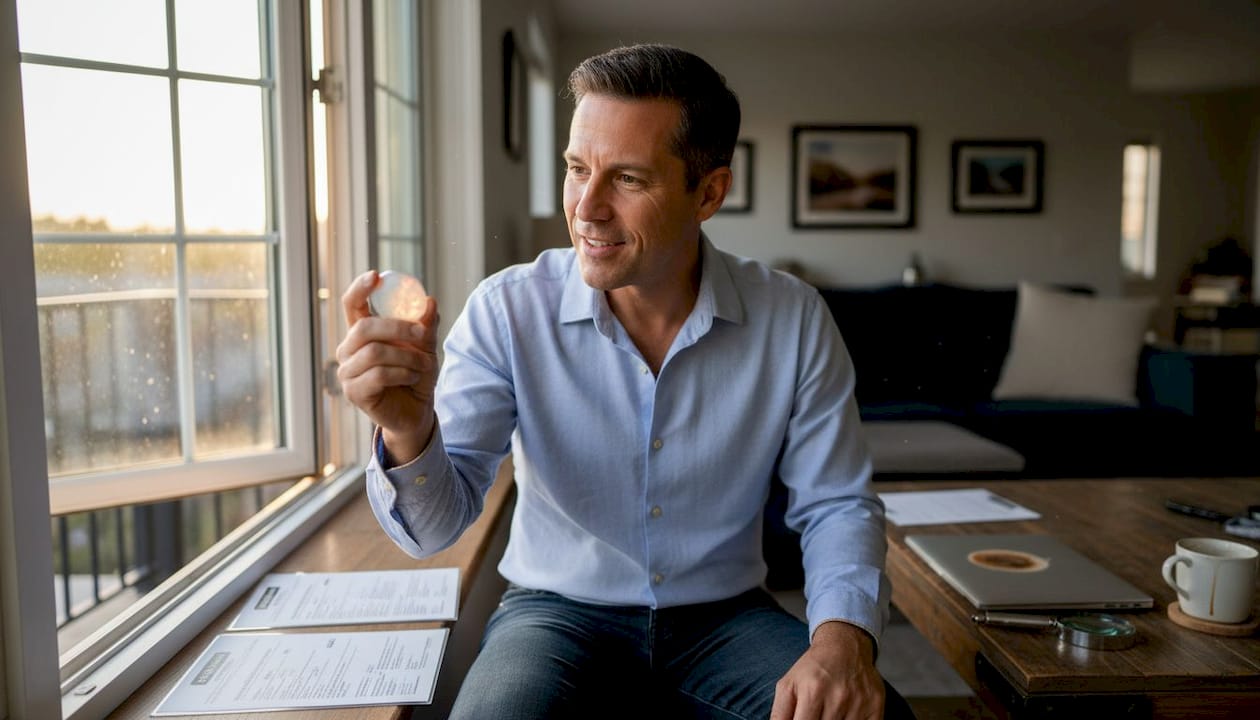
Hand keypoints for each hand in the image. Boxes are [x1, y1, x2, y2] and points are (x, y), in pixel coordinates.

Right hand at [336, 270, 439, 463]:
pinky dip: (402, 374)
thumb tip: (429, 301)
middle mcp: (348, 350)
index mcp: (362, 333)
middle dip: (397, 328)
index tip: (375, 275)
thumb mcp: (425, 348)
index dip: (359, 288)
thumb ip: (425, 326)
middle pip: (364, 328)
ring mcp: (347, 372)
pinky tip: (411, 378)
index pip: (351, 304)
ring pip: (375, 353)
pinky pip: (379, 375)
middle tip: (420, 333)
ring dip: (406, 357)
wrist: (416, 412)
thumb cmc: (415, 376)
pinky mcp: (354, 392)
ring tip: (423, 365)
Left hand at [770, 621, 884, 719]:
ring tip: (829, 713)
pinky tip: (846, 716)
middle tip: (816, 716)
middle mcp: (838, 697)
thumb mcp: (788, 686)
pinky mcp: (876, 705)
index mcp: (812, 691)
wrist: (845, 646)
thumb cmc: (812, 669)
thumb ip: (779, 714)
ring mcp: (860, 702)